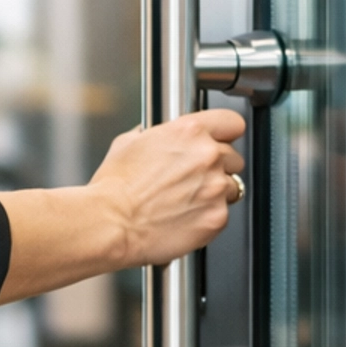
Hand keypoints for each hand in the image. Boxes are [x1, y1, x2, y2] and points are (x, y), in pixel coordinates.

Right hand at [88, 109, 245, 268]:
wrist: (111, 224)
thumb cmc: (114, 188)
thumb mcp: (127, 143)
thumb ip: (152, 135)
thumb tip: (153, 136)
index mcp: (190, 132)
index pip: (232, 123)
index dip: (225, 134)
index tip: (221, 141)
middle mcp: (208, 156)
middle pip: (233, 157)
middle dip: (217, 167)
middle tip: (193, 179)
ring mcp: (215, 188)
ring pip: (231, 187)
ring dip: (215, 192)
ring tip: (187, 201)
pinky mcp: (217, 217)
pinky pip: (223, 214)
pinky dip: (208, 217)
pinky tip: (185, 217)